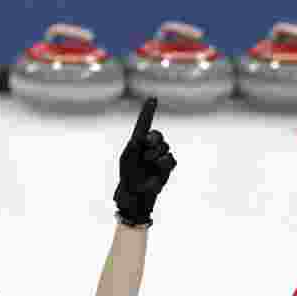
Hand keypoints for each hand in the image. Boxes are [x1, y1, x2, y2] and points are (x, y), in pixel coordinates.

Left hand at [113, 97, 175, 225]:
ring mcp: (159, 157)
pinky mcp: (167, 167)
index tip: (152, 99)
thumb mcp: (125, 162)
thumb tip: (137, 140)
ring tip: (150, 164)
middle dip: (153, 140)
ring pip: (165, 147)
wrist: (136, 196)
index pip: (144, 124)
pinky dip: (165, 164)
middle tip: (147, 147)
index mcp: (137, 143)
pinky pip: (171, 160)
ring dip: (156, 155)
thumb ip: (130, 150)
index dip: (148, 111)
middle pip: (157, 135)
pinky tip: (158, 170)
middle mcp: (149, 147)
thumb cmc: (127, 178)